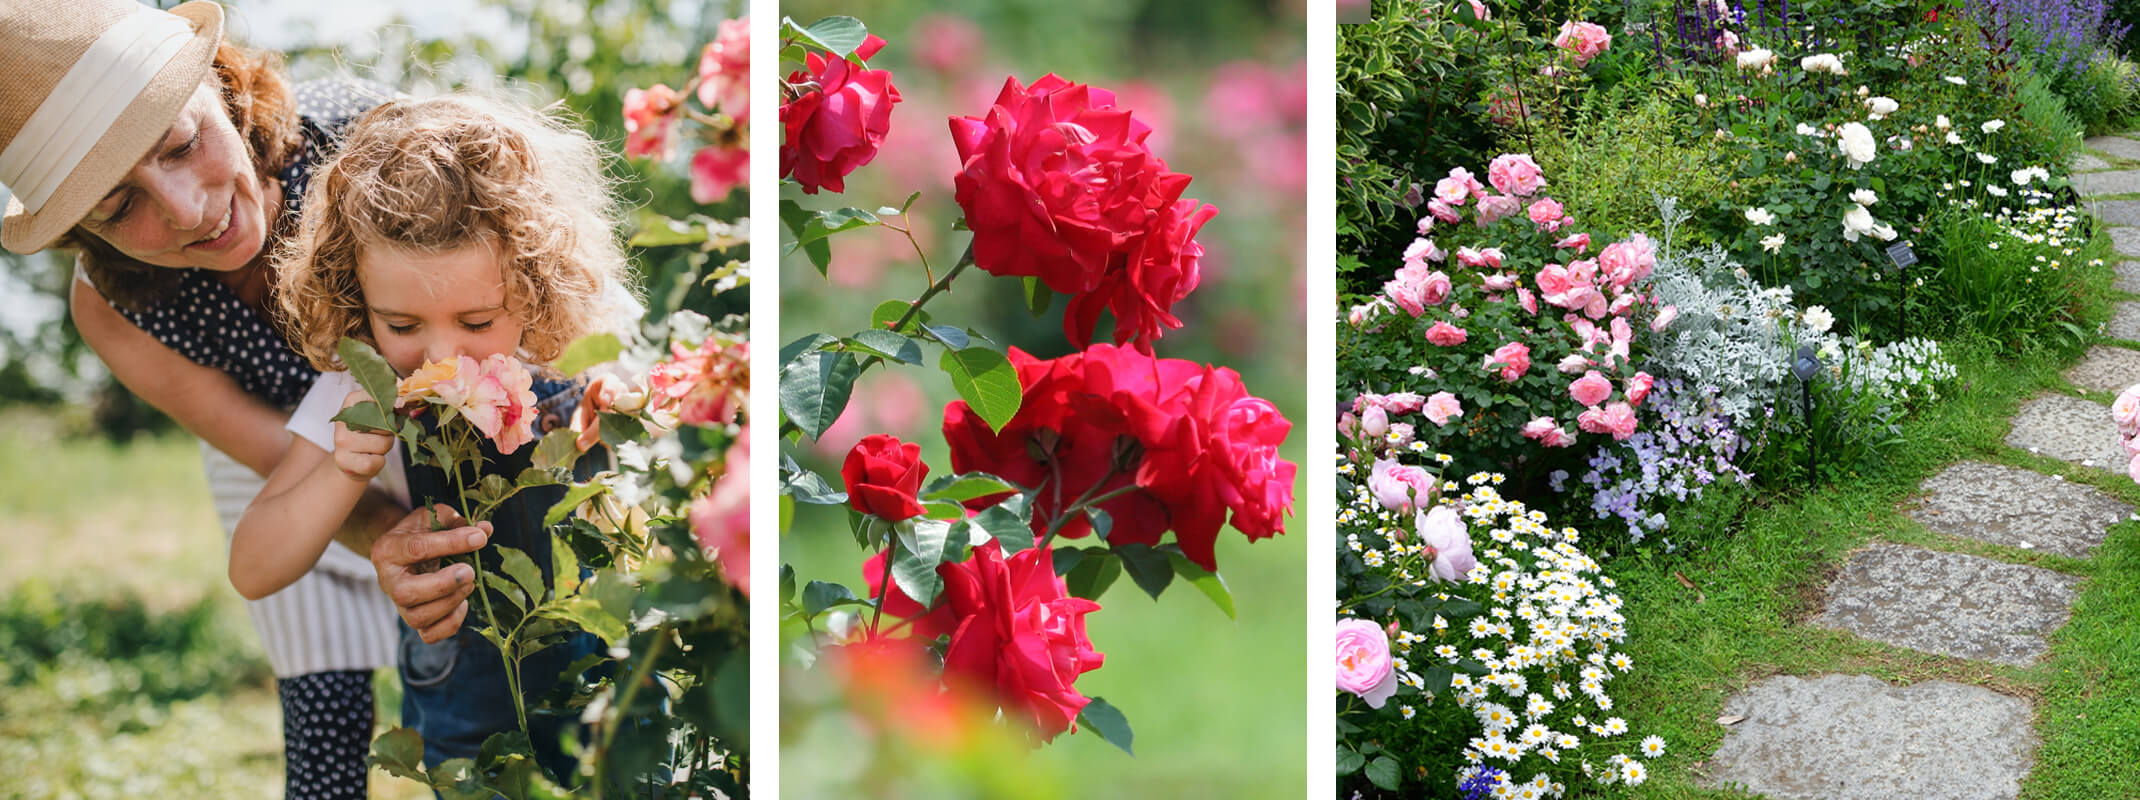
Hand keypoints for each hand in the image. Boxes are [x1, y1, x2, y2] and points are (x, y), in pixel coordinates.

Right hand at [333, 390, 394, 481]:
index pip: (382, 400)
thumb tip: (402, 402)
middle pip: (387, 424)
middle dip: (390, 433)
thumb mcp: (379, 415)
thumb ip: (393, 407)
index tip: (397, 412)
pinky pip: (375, 462)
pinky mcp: (342, 459)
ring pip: (383, 444)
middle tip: (379, 435)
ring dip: (385, 449)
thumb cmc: (369, 434)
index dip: (395, 410)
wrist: (349, 460)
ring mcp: (341, 439)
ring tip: (372, 447)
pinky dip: (378, 463)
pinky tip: (369, 459)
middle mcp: (344, 419)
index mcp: (353, 400)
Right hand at [371, 503, 491, 642]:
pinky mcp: (413, 620)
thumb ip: (457, 522)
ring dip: (450, 602)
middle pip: (407, 593)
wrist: (406, 551)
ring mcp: (399, 605)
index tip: (479, 538)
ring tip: (469, 583)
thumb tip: (485, 529)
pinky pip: (430, 634)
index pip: (416, 549)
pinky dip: (451, 623)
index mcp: (388, 549)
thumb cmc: (422, 531)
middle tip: (470, 571)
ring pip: (419, 617)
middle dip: (443, 584)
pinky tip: (462, 602)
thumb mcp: (434, 517)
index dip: (451, 543)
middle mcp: (387, 581)